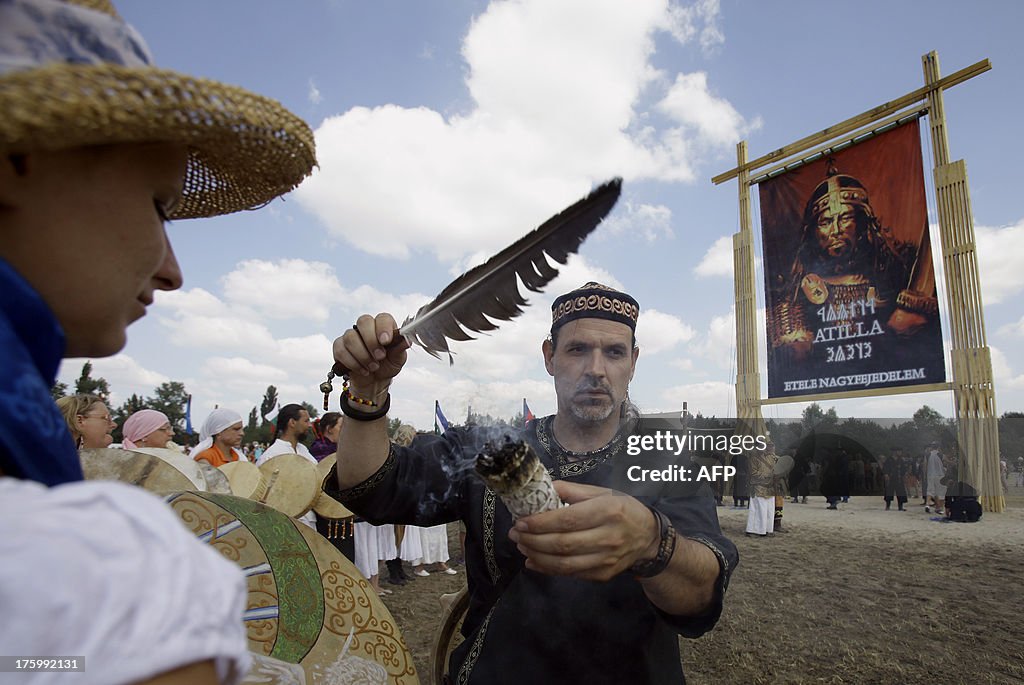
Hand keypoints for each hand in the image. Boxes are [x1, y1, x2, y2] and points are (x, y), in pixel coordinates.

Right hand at [332, 313, 410, 395]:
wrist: (375, 381)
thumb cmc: (388, 365)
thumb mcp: (398, 359)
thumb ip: (401, 348)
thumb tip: (408, 339)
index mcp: (383, 326)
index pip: (382, 317)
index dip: (383, 327)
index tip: (386, 341)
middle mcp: (366, 327)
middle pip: (363, 321)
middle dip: (371, 341)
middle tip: (380, 357)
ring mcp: (351, 336)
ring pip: (350, 337)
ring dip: (363, 355)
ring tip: (373, 367)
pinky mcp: (339, 347)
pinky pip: (340, 350)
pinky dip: (352, 363)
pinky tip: (363, 370)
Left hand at [507, 481, 657, 581]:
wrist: (648, 539)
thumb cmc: (622, 510)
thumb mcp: (603, 492)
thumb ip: (572, 490)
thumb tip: (542, 487)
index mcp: (609, 511)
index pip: (568, 520)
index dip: (540, 523)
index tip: (520, 521)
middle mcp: (609, 537)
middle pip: (563, 544)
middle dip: (533, 540)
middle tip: (515, 533)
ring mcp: (606, 560)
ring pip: (564, 564)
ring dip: (537, 556)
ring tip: (521, 545)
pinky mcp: (603, 575)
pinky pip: (570, 574)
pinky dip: (547, 569)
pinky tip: (533, 561)